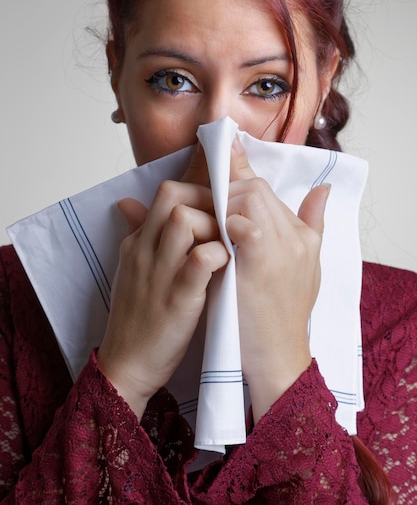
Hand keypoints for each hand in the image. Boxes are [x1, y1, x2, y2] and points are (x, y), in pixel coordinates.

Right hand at [97, 144, 228, 418]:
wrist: (126, 365)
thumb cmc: (138, 317)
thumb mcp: (132, 269)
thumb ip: (139, 234)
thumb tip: (128, 201)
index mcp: (137, 242)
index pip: (166, 192)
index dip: (197, 187)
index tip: (219, 200)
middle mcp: (145, 250)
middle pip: (173, 195)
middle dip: (206, 197)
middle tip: (228, 217)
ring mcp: (159, 272)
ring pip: (183, 219)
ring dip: (213, 222)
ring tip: (230, 238)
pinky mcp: (177, 297)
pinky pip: (200, 259)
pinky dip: (218, 253)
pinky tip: (229, 262)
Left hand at [226, 136, 329, 422]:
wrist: (277, 356)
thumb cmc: (283, 315)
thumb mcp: (305, 268)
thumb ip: (312, 224)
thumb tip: (323, 189)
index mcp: (300, 234)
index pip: (266, 189)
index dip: (242, 168)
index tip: (225, 147)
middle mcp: (294, 235)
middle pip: (256, 187)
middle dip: (228, 182)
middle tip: (206, 185)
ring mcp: (281, 247)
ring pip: (250, 196)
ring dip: (224, 199)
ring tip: (207, 210)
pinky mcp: (263, 261)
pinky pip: (244, 223)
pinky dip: (228, 220)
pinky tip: (216, 229)